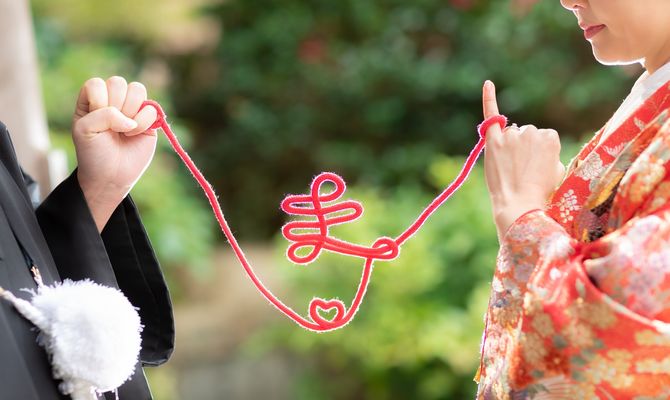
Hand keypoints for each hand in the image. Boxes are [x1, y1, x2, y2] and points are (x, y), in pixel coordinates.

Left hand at [72, 76, 157, 230]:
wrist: (110, 176)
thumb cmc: (93, 153)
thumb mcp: (85, 131)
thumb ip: (103, 115)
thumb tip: (130, 120)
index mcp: (92, 100)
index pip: (97, 84)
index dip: (99, 101)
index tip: (96, 120)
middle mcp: (112, 100)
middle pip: (118, 83)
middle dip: (115, 106)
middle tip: (112, 127)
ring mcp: (131, 108)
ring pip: (137, 89)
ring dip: (131, 111)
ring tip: (125, 129)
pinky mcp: (149, 120)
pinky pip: (151, 108)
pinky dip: (144, 122)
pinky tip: (134, 134)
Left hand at [482, 81, 564, 238]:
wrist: (519, 205)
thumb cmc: (540, 193)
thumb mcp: (557, 171)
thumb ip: (548, 152)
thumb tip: (536, 148)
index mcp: (550, 136)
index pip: (543, 139)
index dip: (539, 155)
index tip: (537, 170)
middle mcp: (530, 131)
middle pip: (526, 135)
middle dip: (524, 151)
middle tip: (522, 173)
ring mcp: (510, 136)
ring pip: (511, 134)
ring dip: (510, 147)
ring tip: (510, 169)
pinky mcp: (493, 141)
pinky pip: (491, 114)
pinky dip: (489, 97)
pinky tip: (488, 83)